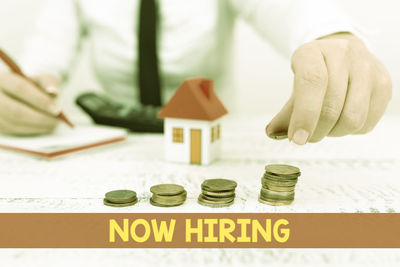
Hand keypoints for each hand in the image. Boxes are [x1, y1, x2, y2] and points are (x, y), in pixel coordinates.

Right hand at [0, 73, 60, 135]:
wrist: (17, 96)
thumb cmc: (32, 87)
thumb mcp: (41, 80)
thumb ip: (49, 82)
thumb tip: (53, 92)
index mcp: (2, 79)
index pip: (20, 88)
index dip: (40, 100)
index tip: (57, 110)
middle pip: (15, 110)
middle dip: (39, 118)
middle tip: (56, 121)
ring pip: (13, 123)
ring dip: (37, 126)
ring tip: (52, 124)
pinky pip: (13, 131)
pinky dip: (31, 130)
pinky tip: (43, 127)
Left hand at [266, 33, 391, 144]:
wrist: (343, 54)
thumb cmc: (315, 72)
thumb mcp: (295, 86)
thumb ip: (285, 113)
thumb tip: (273, 133)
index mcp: (313, 51)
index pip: (312, 82)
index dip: (304, 114)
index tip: (296, 139)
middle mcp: (343, 54)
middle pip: (332, 106)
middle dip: (316, 131)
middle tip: (307, 137)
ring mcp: (368, 67)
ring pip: (352, 119)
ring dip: (334, 133)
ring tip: (326, 126)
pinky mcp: (384, 84)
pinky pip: (367, 123)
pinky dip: (350, 131)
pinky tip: (342, 119)